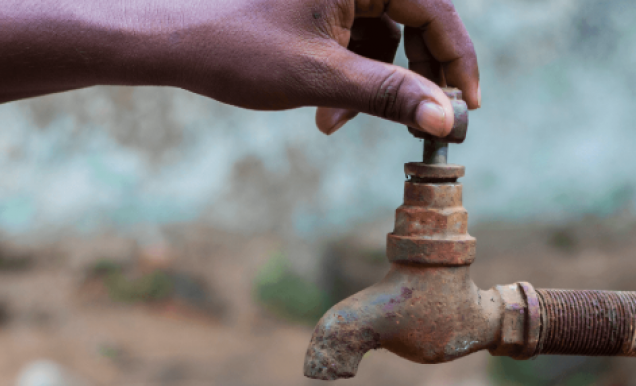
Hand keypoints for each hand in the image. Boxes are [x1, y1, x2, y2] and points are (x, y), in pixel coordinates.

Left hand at [0, 0, 478, 130]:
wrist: (168, 40)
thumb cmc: (238, 48)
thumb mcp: (323, 78)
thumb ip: (392, 96)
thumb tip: (448, 120)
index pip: (437, 10)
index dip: (457, 62)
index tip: (467, 107)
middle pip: (417, 20)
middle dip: (414, 77)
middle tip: (420, 124)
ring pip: (387, 35)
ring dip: (376, 84)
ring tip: (337, 123)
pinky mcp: (319, 4)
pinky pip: (359, 37)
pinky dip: (352, 75)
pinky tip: (324, 111)